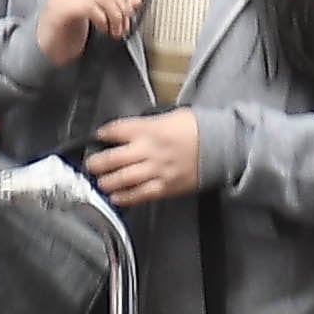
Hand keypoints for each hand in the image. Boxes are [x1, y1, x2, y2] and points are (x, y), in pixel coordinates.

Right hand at [31, 0, 140, 71]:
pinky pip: (88, 6)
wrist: (41, 54)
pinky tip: (102, 30)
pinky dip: (102, 19)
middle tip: (122, 26)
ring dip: (114, 16)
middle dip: (121, 7)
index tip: (126, 14)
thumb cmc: (65, 37)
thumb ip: (114, 6)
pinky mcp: (58, 11)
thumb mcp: (95, 18)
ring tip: (113, 31)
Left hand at [87, 108, 206, 205]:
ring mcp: (156, 170)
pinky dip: (125, 198)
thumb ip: (147, 124)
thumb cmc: (197, 129)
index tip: (97, 138)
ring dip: (106, 182)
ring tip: (101, 182)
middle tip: (91, 165)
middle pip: (112, 158)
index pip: (116, 131)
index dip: (102, 135)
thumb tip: (130, 131)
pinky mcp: (165, 187)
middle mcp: (149, 150)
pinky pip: (140, 195)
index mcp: (149, 129)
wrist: (221, 146)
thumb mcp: (169, 116)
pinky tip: (116, 198)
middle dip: (97, 163)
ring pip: (122, 179)